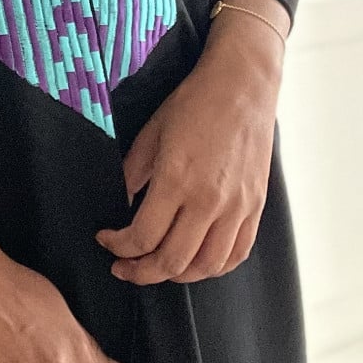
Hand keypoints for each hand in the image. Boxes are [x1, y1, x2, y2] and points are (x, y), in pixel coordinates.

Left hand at [95, 6, 283, 285]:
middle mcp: (210, 201)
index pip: (143, 236)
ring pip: (206, 266)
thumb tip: (121, 207)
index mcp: (177, 180)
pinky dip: (212, 267)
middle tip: (122, 267)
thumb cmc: (193, 104)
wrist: (241, 87)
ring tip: (155, 267)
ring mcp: (237, 208)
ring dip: (176, 275)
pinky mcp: (255, 207)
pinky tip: (194, 261)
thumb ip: (133, 174)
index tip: (106, 240)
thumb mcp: (150, 133)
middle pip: (172, 261)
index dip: (118, 247)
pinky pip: (236, 254)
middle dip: (141, 271)